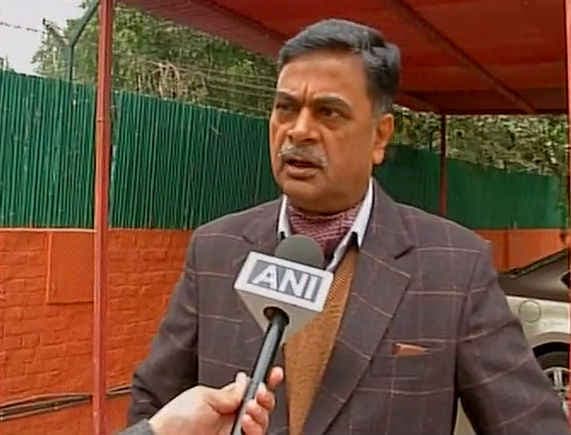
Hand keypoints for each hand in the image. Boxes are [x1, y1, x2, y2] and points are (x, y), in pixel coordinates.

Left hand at [149, 367, 283, 434]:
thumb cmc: (176, 419)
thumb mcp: (203, 396)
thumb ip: (229, 392)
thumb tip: (246, 381)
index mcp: (226, 401)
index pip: (252, 390)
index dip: (266, 381)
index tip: (275, 373)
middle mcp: (234, 417)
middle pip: (263, 406)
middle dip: (266, 397)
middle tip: (260, 393)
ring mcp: (235, 432)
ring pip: (263, 422)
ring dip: (260, 413)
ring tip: (248, 410)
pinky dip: (255, 428)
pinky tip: (245, 422)